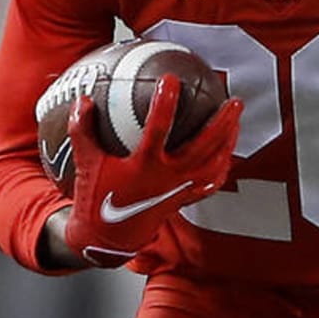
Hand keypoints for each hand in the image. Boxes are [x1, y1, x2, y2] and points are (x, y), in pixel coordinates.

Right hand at [63, 75, 240, 267]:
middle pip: (203, 148)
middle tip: (234, 99)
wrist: (107, 238)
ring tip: (236, 120)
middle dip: (221, 123)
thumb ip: (82, 130)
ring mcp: (179, 189)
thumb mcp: (86, 163)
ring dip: (229, 142)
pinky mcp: (183, 199)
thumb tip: (82, 100)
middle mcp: (167, 178)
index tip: (170, 79)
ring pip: (213, 164)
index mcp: (143, 166)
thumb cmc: (96, 198)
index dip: (165, 104)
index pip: (157, 130)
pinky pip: (210, 183)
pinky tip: (227, 151)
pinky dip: (222, 166)